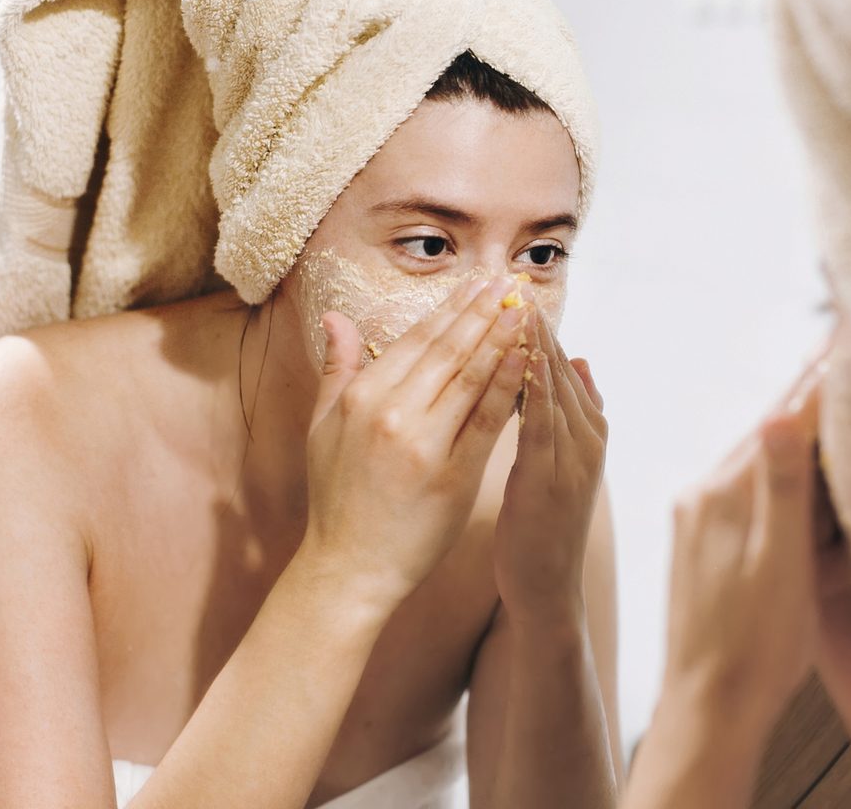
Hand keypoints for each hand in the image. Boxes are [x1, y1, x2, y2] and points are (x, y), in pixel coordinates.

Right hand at [300, 275, 531, 613]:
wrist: (349, 567)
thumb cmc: (337, 496)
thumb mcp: (322, 427)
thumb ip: (335, 368)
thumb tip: (337, 317)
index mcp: (363, 396)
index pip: (417, 339)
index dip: (452, 308)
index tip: (478, 283)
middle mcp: (392, 412)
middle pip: (449, 349)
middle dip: (483, 311)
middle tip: (510, 282)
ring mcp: (424, 443)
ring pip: (471, 377)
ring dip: (502, 338)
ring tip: (525, 309)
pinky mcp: (454, 474)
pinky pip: (488, 420)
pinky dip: (509, 385)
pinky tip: (528, 359)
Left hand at [493, 316, 607, 629]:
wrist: (546, 585)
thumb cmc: (543, 521)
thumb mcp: (559, 460)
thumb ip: (569, 413)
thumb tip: (580, 362)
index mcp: (589, 431)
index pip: (564, 368)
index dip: (542, 331)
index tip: (519, 295)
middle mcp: (588, 439)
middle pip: (561, 370)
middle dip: (538, 329)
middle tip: (515, 287)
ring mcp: (573, 459)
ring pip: (554, 390)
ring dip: (536, 349)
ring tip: (517, 309)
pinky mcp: (549, 480)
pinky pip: (539, 424)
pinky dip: (531, 390)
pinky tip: (517, 363)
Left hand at [622, 363, 820, 808]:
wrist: (705, 701)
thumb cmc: (753, 645)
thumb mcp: (782, 567)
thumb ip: (780, 490)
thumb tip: (778, 414)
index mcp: (723, 495)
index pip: (774, 428)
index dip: (807, 392)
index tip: (829, 354)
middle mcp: (700, 495)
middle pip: (756, 440)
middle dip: (791, 408)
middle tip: (818, 368)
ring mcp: (692, 518)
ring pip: (742, 464)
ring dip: (773, 440)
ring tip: (798, 410)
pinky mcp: (692, 540)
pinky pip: (731, 491)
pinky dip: (758, 475)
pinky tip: (768, 474)